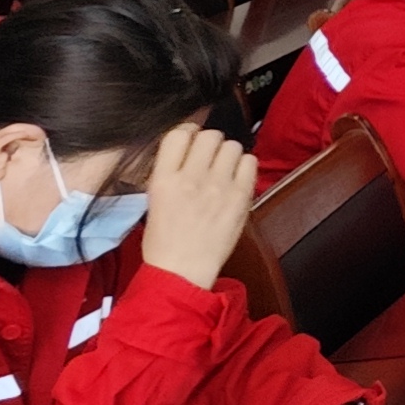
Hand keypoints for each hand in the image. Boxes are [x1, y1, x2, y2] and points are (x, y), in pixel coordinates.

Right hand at [138, 121, 256, 290]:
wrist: (182, 271)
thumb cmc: (164, 242)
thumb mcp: (154, 200)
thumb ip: (170, 172)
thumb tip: (187, 152)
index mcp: (163, 179)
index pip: (178, 134)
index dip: (188, 133)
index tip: (192, 141)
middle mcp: (191, 178)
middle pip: (209, 135)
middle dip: (210, 144)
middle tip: (210, 159)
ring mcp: (218, 187)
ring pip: (232, 146)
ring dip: (229, 154)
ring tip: (224, 170)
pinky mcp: (240, 197)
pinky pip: (250, 162)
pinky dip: (245, 166)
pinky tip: (237, 179)